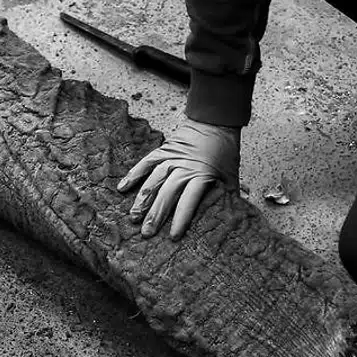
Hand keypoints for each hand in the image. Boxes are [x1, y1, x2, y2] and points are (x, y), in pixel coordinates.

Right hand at [117, 119, 239, 239]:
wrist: (215, 121)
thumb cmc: (224, 151)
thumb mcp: (231, 175)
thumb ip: (230, 196)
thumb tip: (234, 217)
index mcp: (201, 175)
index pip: (188, 201)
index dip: (180, 219)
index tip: (173, 236)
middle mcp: (183, 168)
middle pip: (167, 194)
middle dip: (155, 215)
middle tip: (146, 233)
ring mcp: (171, 158)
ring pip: (153, 180)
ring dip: (142, 199)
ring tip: (133, 216)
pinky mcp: (163, 150)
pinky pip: (145, 163)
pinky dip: (133, 175)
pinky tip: (122, 188)